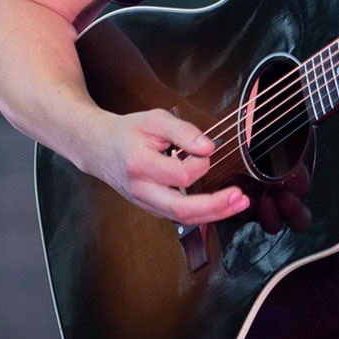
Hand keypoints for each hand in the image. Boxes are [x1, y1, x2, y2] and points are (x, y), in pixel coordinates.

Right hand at [92, 108, 250, 224]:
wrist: (99, 148)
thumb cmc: (128, 133)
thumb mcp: (154, 120)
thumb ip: (183, 131)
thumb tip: (208, 147)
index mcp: (140, 165)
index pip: (180, 175)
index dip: (200, 163)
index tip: (204, 149)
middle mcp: (142, 190)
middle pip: (182, 209)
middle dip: (215, 206)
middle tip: (240, 196)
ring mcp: (146, 203)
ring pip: (184, 218)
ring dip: (215, 214)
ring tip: (239, 203)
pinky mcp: (153, 208)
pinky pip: (181, 217)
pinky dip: (204, 213)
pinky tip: (222, 204)